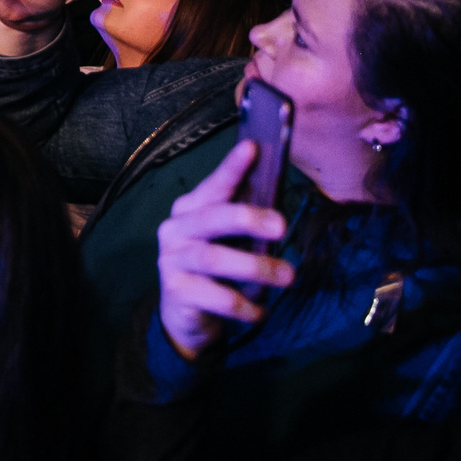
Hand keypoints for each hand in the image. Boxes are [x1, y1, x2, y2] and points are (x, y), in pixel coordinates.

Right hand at [156, 137, 294, 359]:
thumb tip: (279, 201)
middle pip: (210, 218)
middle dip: (247, 218)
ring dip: (255, 267)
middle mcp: (176, 229)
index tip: (253, 148)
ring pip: (212, 258)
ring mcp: (172, 260)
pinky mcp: (176, 291)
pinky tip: (261, 311)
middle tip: (282, 226)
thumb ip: (245, 221)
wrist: (186, 312)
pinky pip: (216, 297)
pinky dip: (244, 305)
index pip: (214, 185)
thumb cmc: (216, 267)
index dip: (232, 168)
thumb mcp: (230, 240)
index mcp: (191, 209)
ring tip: (288, 277)